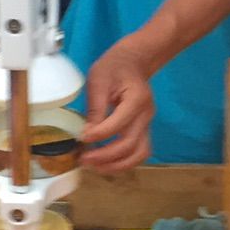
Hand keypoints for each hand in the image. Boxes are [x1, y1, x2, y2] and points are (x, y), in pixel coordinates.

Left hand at [81, 40, 155, 173]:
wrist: (133, 62)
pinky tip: (105, 163)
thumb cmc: (114, 67)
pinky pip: (138, 152)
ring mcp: (148, 124)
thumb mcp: (98, 80)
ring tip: (96, 168)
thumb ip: (95, 108)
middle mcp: (146, 115)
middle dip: (106, 157)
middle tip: (84, 159)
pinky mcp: (144, 130)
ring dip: (117, 165)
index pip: (118, 124)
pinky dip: (123, 162)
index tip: (81, 139)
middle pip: (130, 145)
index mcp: (137, 99)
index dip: (99, 135)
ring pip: (139, 154)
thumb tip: (87, 135)